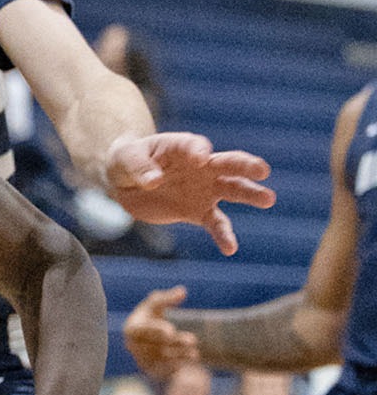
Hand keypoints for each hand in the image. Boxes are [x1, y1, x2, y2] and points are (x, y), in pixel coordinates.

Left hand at [104, 133, 274, 255]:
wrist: (127, 181)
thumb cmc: (128, 161)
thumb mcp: (126, 159)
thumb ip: (140, 168)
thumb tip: (153, 182)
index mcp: (183, 147)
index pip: (195, 146)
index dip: (198, 150)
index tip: (200, 157)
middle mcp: (202, 167)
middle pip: (228, 164)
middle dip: (245, 166)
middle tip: (263, 170)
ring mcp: (204, 189)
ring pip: (232, 190)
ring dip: (250, 195)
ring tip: (268, 199)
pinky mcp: (198, 211)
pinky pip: (215, 223)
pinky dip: (223, 235)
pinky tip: (231, 248)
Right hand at [122, 285, 199, 376]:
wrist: (150, 338)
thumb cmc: (152, 316)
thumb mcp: (156, 305)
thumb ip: (166, 298)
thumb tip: (182, 292)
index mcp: (132, 329)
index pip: (143, 330)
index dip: (156, 330)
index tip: (171, 331)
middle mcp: (133, 347)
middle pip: (155, 345)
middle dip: (175, 343)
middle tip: (193, 340)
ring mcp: (141, 360)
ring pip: (162, 359)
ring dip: (179, 356)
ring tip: (196, 353)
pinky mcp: (151, 370)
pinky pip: (164, 369)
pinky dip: (178, 365)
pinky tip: (191, 360)